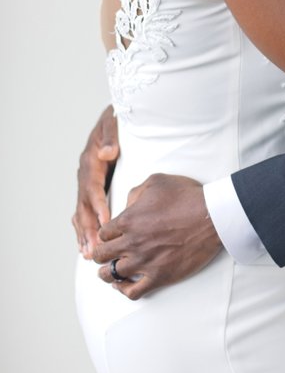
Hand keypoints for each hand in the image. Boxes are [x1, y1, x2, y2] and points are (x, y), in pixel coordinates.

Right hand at [72, 105, 118, 257]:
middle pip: (84, 206)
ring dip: (84, 234)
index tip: (107, 223)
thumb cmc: (113, 120)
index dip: (99, 206)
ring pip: (81, 213)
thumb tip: (108, 152)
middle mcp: (85, 174)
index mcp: (91, 161)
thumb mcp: (112, 123)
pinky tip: (84, 247)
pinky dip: (82, 230)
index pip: (93, 188)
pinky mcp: (90, 189)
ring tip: (88, 254)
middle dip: (89, 229)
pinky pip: (83, 212)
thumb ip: (111, 137)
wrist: (110, 118)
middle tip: (95, 249)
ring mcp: (85, 183)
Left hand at [93, 173, 222, 299]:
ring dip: (107, 274)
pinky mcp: (159, 276)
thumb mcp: (157, 182)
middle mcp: (131, 243)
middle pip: (101, 255)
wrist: (212, 217)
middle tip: (106, 254)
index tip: (109, 237)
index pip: (103, 233)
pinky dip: (124, 291)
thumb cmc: (187, 196)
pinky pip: (133, 292)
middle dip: (101, 254)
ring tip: (109, 272)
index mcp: (128, 220)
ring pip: (111, 275)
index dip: (105, 235)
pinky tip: (124, 285)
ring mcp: (144, 262)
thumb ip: (136, 192)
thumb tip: (127, 203)